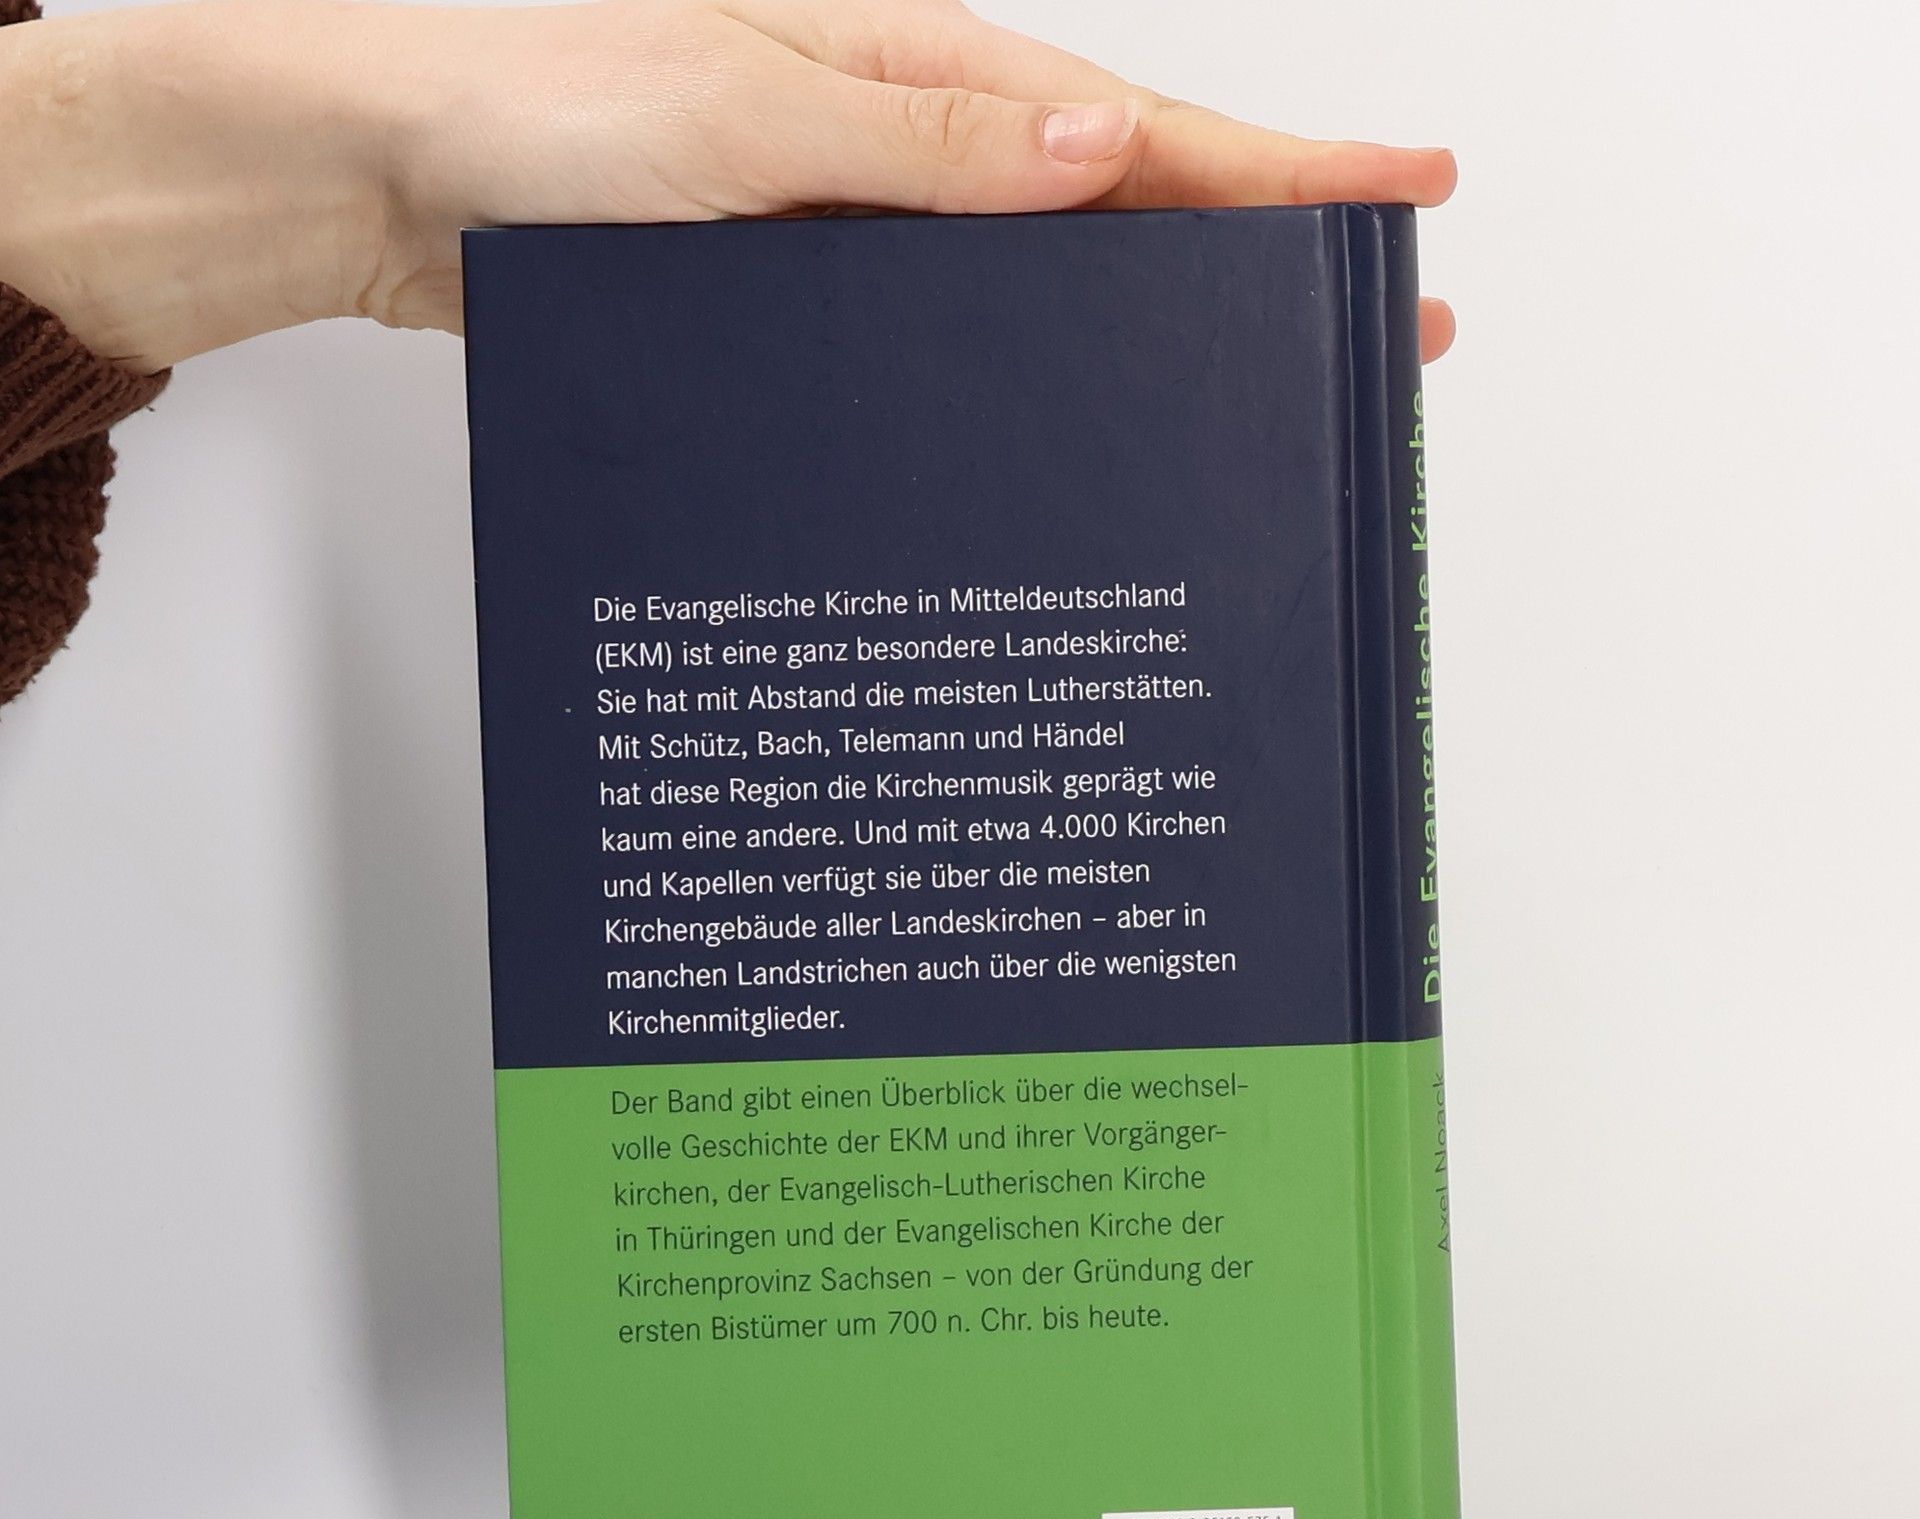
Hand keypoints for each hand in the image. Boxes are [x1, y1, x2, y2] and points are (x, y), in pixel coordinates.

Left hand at [0, 0, 1455, 372]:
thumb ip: (917, 148)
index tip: (1407, 195)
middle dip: (1256, 267)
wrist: (377, 176)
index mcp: (913, 69)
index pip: (1136, 126)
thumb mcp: (734, 108)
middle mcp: (903, 144)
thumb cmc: (522, 105)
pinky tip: (1055, 433)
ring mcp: (860, 225)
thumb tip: (1092, 155)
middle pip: (1118, 209)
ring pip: (1038, 289)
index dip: (1283, 168)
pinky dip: (1009, 385)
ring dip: (1144, 336)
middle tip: (1376, 331)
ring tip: (1253, 403)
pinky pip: (939, 342)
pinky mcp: (805, 296)